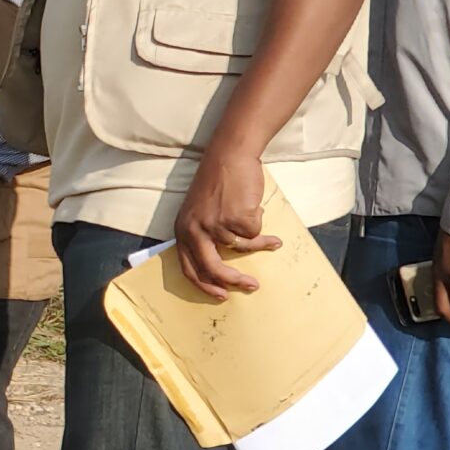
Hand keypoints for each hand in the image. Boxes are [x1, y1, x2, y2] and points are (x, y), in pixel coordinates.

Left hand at [170, 143, 278, 299]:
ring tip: (267, 234)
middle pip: (212, 269)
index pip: (188, 268)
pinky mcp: (236, 219)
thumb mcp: (199, 212)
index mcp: (182, 230)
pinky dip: (261, 226)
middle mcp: (195, 230)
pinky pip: (255, 235)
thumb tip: (220, 270)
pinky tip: (257, 207)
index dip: (204, 285)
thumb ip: (204, 236)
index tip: (221, 294)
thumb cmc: (218, 182)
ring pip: (241, 248)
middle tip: (250, 286)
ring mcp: (216, 225)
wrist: (229, 155)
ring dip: (258, 242)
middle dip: (233, 281)